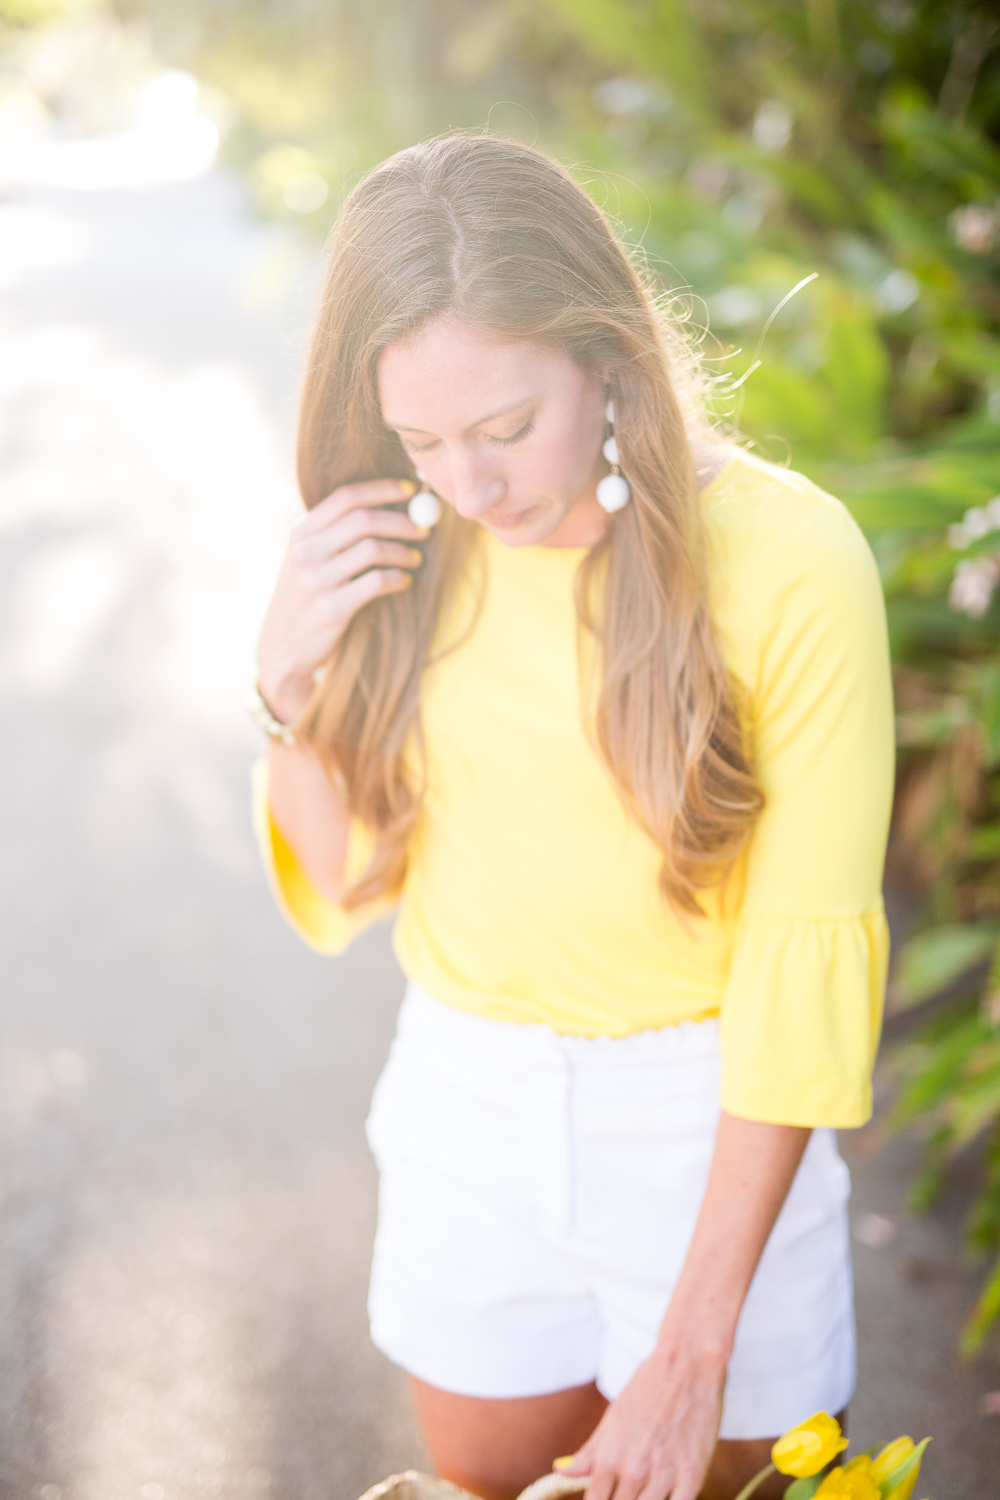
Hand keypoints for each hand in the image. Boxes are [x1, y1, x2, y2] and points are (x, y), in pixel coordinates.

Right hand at [256, 478, 427, 721]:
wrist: (281, 650)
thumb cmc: (303, 601)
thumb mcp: (304, 561)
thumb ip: (331, 535)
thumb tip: (384, 508)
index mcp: (300, 533)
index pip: (345, 497)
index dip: (382, 489)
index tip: (410, 491)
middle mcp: (305, 552)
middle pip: (364, 520)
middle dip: (401, 521)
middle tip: (423, 530)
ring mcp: (316, 581)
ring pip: (373, 549)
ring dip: (403, 551)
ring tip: (415, 558)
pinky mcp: (332, 608)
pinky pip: (376, 582)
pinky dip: (397, 579)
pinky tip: (404, 582)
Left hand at [559, 1342, 725, 1499]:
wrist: (688, 1363)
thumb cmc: (648, 1386)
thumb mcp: (613, 1417)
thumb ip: (590, 1451)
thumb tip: (560, 1470)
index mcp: (608, 1457)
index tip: (605, 1496)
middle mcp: (632, 1470)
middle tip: (627, 1489)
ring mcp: (663, 1476)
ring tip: (645, 1489)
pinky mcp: (692, 1477)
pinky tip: (668, 1493)